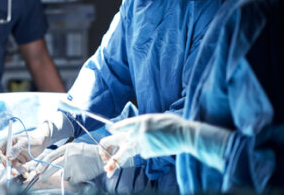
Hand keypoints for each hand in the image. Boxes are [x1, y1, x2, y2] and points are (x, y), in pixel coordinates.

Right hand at [0, 112, 71, 165]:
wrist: (42, 141)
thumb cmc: (33, 138)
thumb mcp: (24, 142)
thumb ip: (16, 149)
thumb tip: (9, 158)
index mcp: (8, 142)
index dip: (0, 157)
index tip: (6, 161)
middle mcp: (10, 150)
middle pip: (4, 159)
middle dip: (9, 166)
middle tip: (14, 171)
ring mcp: (15, 156)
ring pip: (12, 165)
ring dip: (17, 169)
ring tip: (25, 169)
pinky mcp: (21, 161)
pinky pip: (19, 167)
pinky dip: (22, 171)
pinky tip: (25, 174)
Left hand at [34, 143, 104, 183]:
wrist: (102, 157)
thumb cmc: (88, 153)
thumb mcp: (74, 148)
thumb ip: (63, 154)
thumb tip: (51, 163)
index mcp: (66, 149)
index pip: (50, 157)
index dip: (42, 164)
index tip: (38, 169)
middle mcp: (68, 157)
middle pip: (52, 168)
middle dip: (45, 174)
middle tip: (41, 178)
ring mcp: (73, 167)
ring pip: (63, 175)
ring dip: (66, 175)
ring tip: (76, 170)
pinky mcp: (78, 175)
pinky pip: (71, 181)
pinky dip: (74, 180)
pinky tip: (80, 174)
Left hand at [99, 113, 230, 174]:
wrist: (185, 135)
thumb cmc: (174, 125)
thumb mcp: (157, 118)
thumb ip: (145, 123)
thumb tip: (137, 127)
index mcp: (141, 121)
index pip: (124, 125)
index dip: (116, 128)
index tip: (110, 130)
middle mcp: (139, 132)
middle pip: (119, 139)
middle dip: (109, 143)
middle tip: (102, 147)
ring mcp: (142, 143)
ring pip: (127, 152)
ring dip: (117, 159)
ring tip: (108, 168)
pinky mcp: (148, 152)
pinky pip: (144, 153)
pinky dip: (149, 151)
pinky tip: (158, 147)